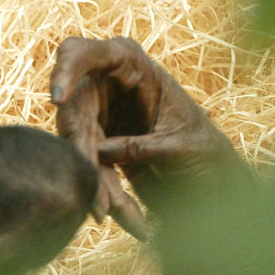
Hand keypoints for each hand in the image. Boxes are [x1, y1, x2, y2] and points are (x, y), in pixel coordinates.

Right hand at [49, 37, 237, 234]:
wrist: (216, 183)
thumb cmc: (207, 152)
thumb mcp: (180, 146)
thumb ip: (141, 146)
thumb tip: (99, 152)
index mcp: (131, 66)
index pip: (84, 54)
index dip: (65, 71)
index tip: (58, 99)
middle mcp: (105, 86)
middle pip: (74, 113)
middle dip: (81, 154)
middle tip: (93, 187)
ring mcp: (97, 116)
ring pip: (76, 146)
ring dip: (93, 182)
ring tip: (111, 214)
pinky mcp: (95, 146)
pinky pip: (86, 168)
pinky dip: (103, 195)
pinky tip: (130, 220)